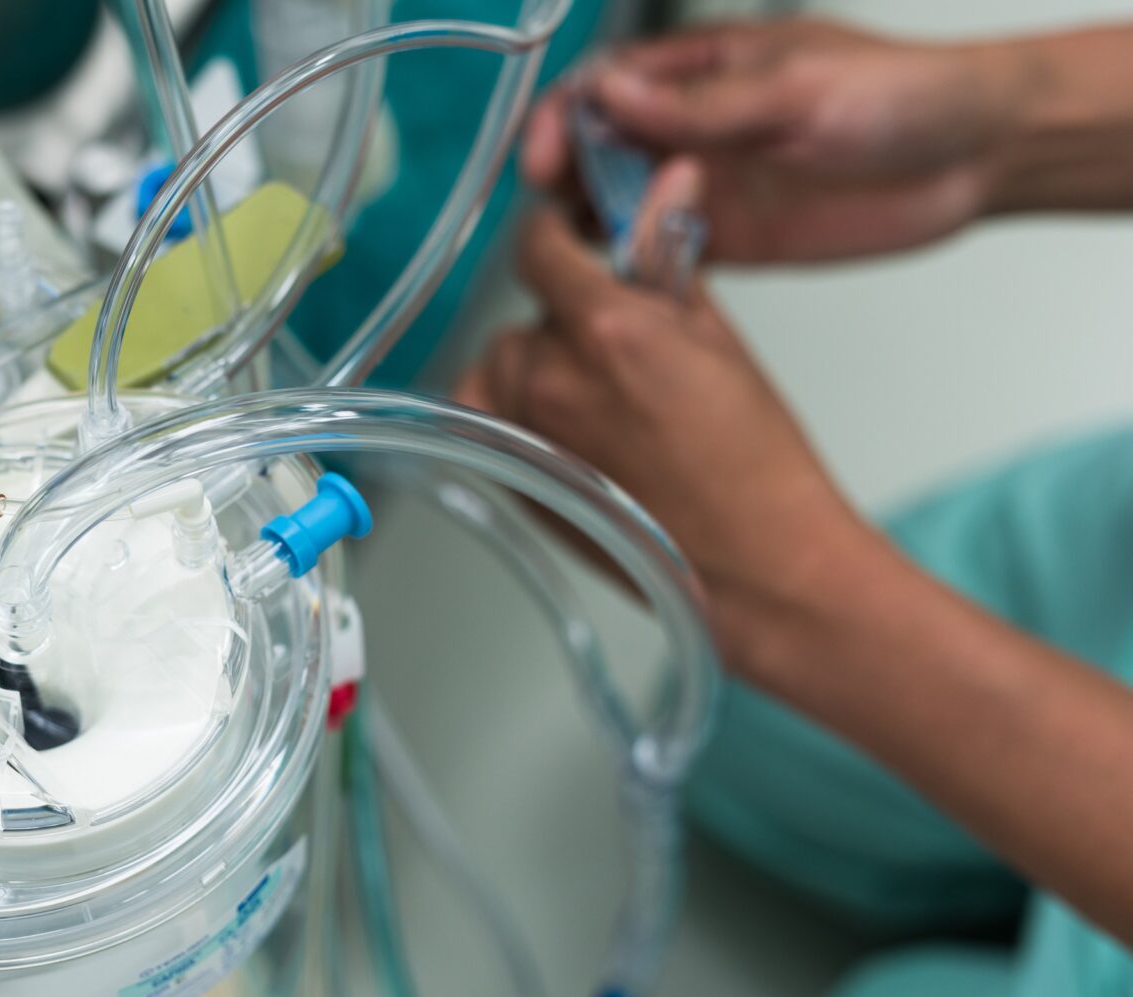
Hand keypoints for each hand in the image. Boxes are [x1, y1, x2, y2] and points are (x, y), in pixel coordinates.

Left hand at [455, 207, 876, 670]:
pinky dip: (518, 410)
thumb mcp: (716, 336)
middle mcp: (550, 378)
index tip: (567, 238)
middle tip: (620, 346)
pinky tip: (577, 429)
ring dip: (538, 366)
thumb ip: (666, 257)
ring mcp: (523, 432)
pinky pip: (490, 417)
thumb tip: (659, 187)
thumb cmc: (753, 460)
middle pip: (527, 315)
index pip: (537, 246)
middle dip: (566, 320)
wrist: (755, 560)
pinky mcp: (513, 475)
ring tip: (601, 395)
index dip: (553, 236)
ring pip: (501, 366)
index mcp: (605, 329)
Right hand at [524, 19, 1025, 261]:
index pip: (600, 89)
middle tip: (558, 212)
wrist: (976, 155)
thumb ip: (700, 105)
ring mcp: (704, 185)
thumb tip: (610, 95)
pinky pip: (657, 256)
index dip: (561, 121)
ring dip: (592, 229)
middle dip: (563, 179)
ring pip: (615, 207)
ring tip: (593, 252)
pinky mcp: (726, 240)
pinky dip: (633, 270)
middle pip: (592, 151)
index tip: (542, 157)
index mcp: (699, 72)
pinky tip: (630, 282)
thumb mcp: (796, 90)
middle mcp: (689, 128)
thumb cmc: (903, 95)